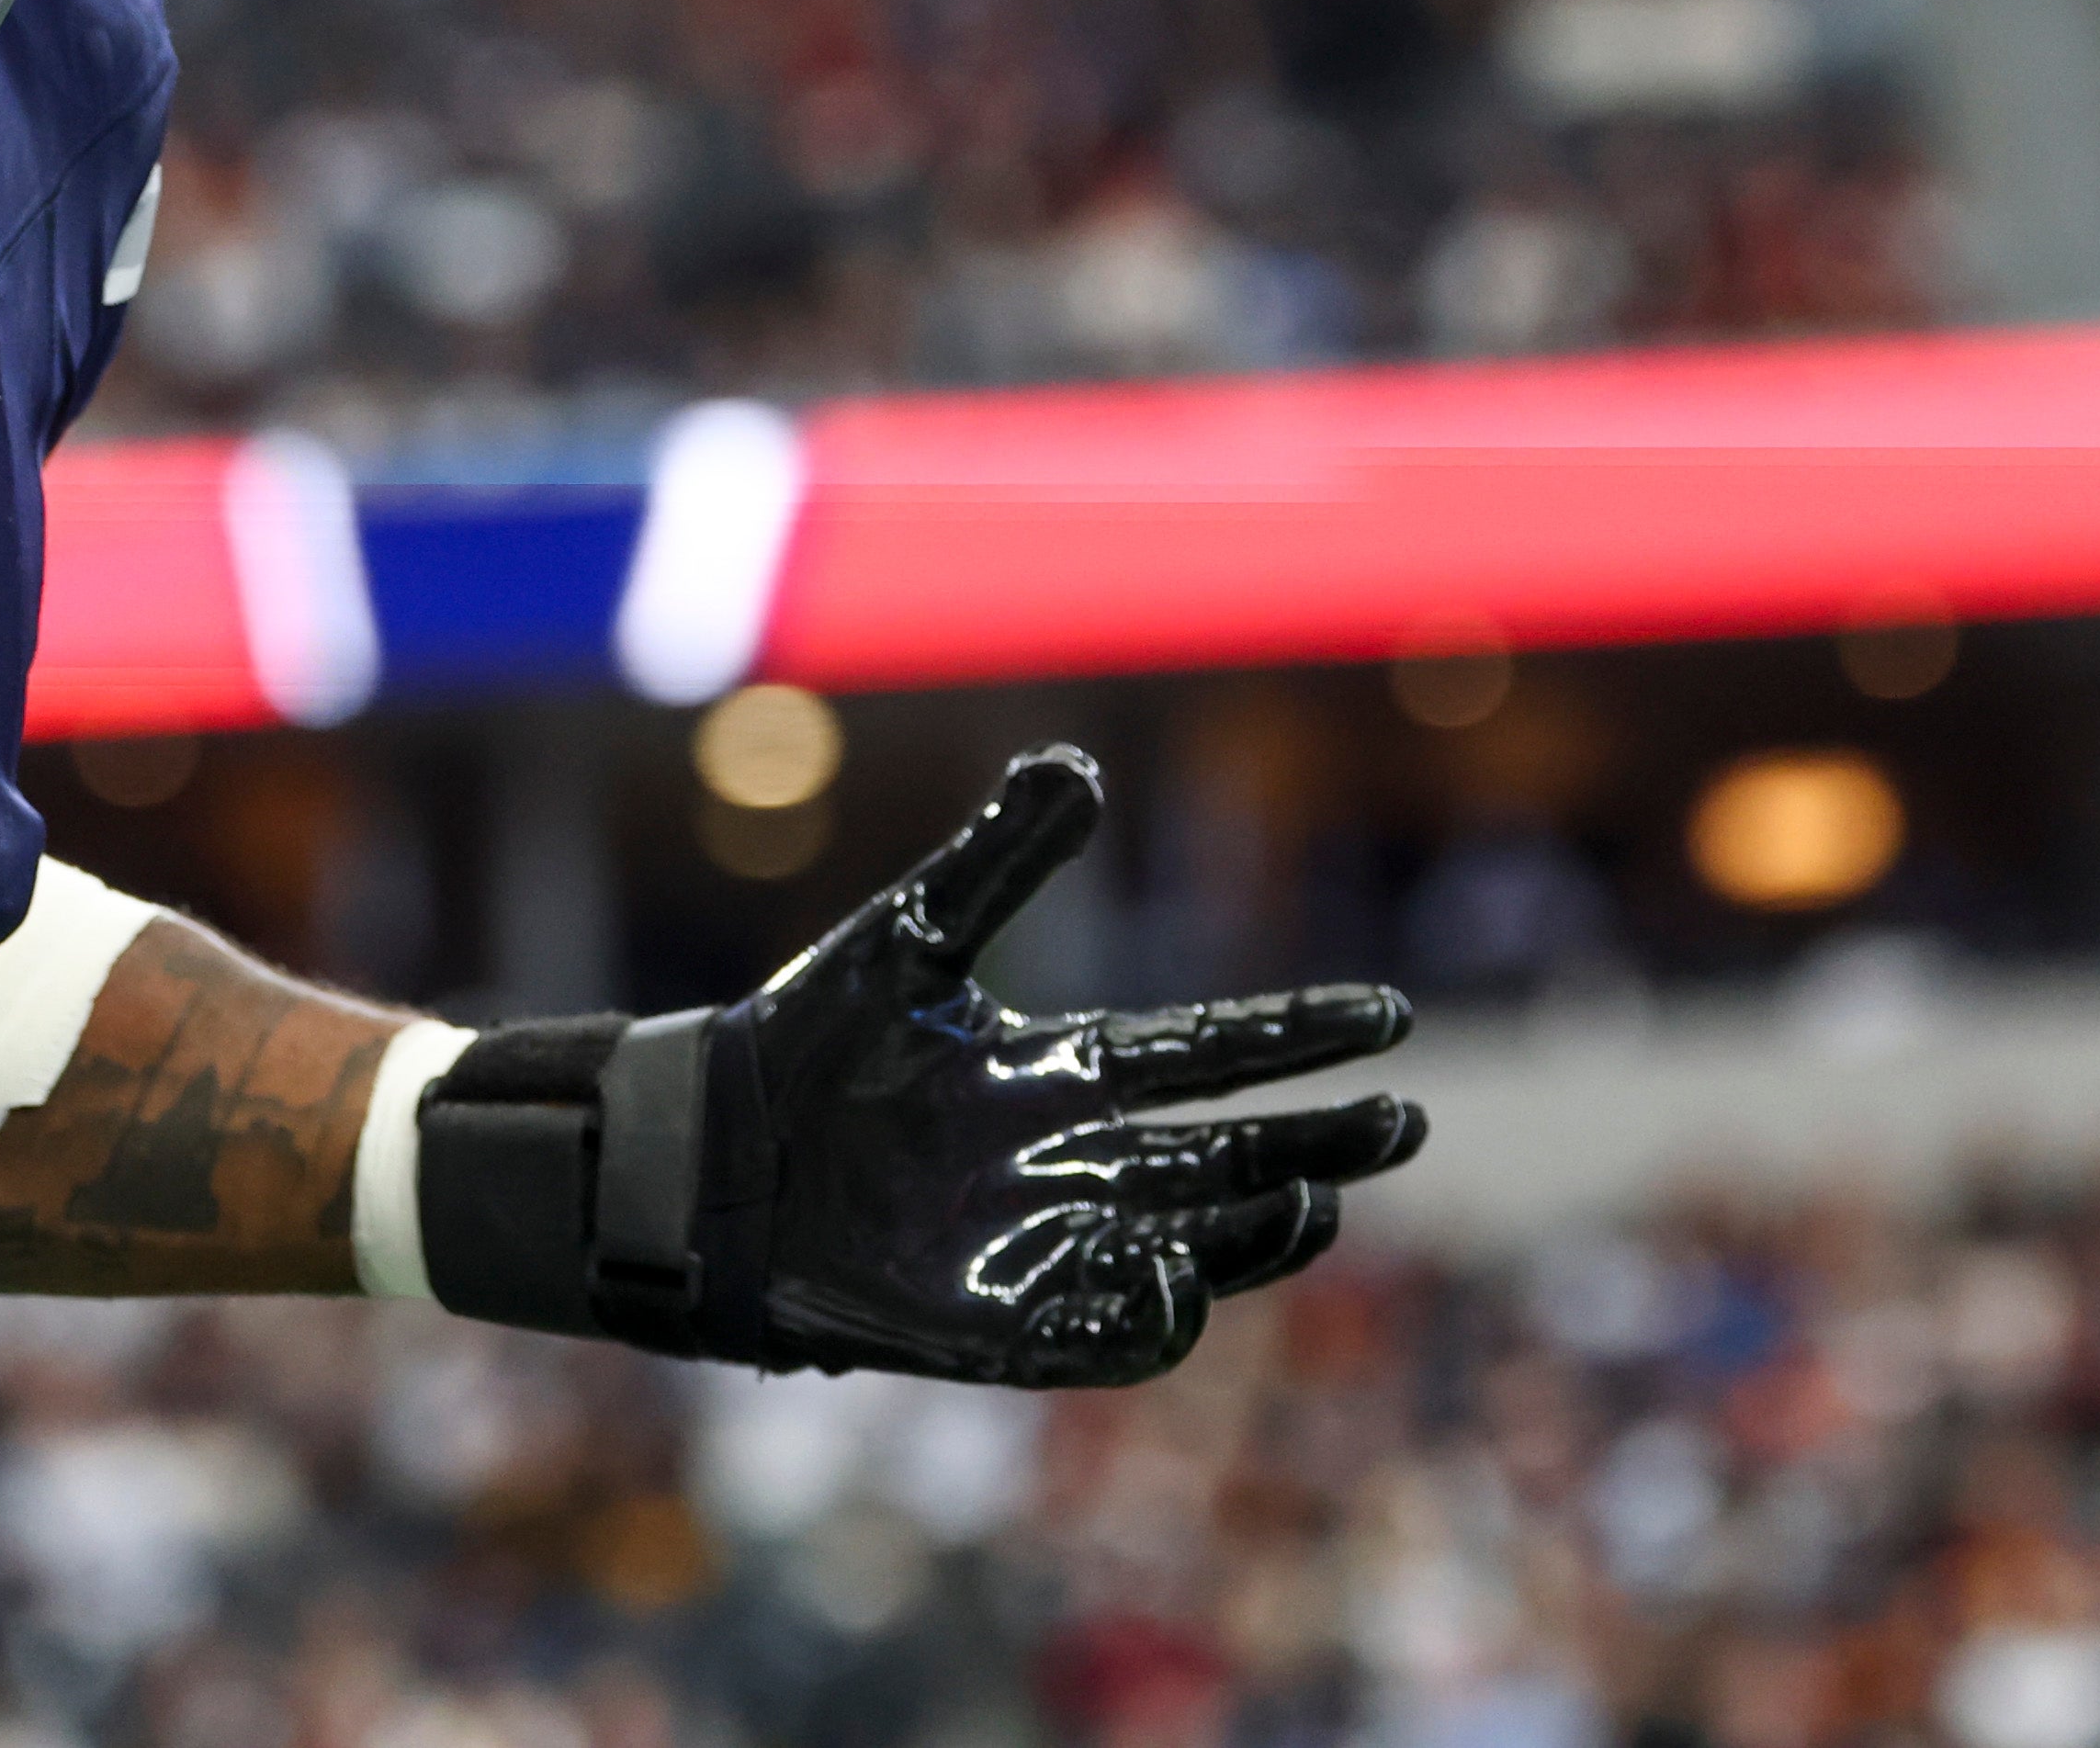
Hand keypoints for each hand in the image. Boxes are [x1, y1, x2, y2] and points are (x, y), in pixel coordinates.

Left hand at [413, 745, 1421, 1385]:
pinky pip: (1094, 1335)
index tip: (1389, 1015)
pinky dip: (1146, 1318)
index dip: (1297, 1036)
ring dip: (1255, 1234)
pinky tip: (1182, 1283)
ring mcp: (1038, 1244)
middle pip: (1226, 1156)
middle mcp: (1071, 1163)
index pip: (1206, 1052)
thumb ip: (996, 861)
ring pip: (1187, 1245)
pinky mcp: (990, 1320)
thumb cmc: (801, 1044)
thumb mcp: (907, 938)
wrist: (700, 1150)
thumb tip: (1077, 765)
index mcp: (1061, 1072)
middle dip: (1317, 1144)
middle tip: (1399, 1124)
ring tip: (1315, 1202)